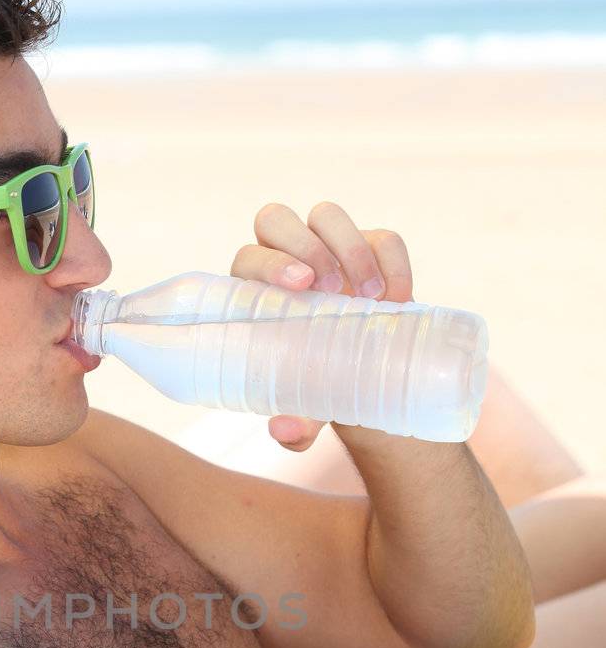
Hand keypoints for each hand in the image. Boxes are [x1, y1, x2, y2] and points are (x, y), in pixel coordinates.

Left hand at [229, 202, 413, 451]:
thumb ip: (295, 425)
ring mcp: (328, 249)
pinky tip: (397, 298)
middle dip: (305, 246)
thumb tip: (285, 431)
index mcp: (255, 291)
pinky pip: (382, 236)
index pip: (249, 259)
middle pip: (276, 220)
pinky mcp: (370, 248)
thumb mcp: (307, 408)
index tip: (301, 287)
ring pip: (326, 216)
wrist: (368, 379)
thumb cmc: (318, 389)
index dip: (270, 262)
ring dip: (349, 246)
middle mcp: (286, 260)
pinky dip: (392, 260)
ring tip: (370, 297)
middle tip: (334, 289)